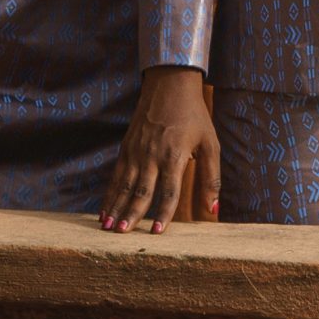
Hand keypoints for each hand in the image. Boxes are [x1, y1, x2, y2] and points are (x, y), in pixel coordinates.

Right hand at [99, 67, 219, 233]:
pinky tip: (104, 209)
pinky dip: (110, 193)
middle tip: (122, 234)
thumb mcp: (211, 144)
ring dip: (115, 207)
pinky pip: (116, 175)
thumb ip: (212, 179)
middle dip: (131, 214)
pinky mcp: (126, 148)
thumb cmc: (194, 116)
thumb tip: (214, 210)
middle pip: (141, 191)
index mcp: (175, 156)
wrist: (169, 85)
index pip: (169, 191)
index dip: (163, 213)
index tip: (156, 232)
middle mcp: (152, 156)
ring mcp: (136, 151)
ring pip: (124, 185)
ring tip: (108, 227)